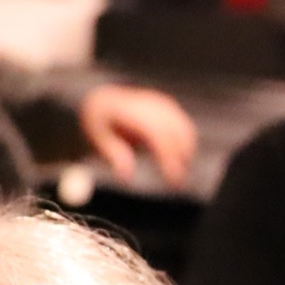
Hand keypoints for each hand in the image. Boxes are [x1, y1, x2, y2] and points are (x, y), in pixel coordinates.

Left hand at [81, 83, 197, 187]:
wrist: (105, 100)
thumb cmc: (100, 122)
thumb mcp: (98, 138)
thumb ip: (113, 155)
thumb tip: (126, 176)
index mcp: (129, 111)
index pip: (156, 133)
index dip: (167, 156)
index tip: (173, 179)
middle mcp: (149, 104)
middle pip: (174, 131)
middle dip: (180, 158)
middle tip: (177, 184)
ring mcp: (161, 103)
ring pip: (184, 128)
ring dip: (186, 152)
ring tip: (178, 175)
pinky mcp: (169, 107)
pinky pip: (184, 126)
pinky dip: (187, 144)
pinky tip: (182, 161)